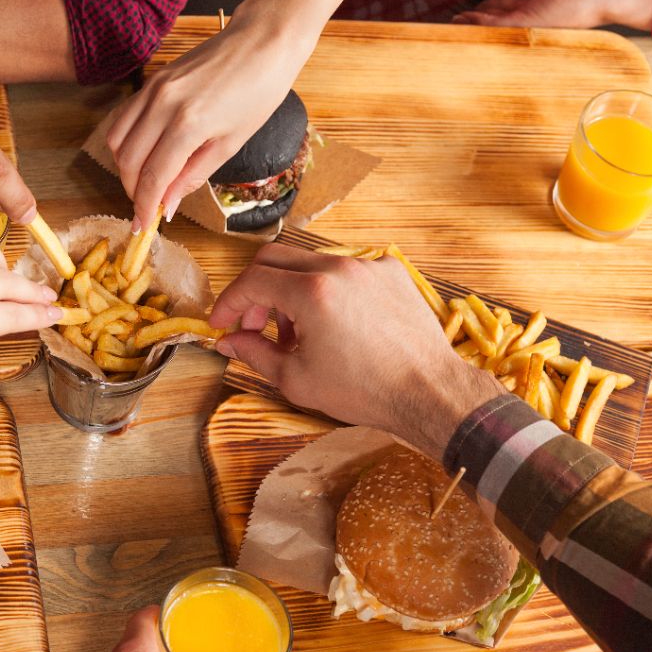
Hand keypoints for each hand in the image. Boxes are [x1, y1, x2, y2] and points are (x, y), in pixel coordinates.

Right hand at [105, 15, 313, 229]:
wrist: (263, 42)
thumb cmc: (259, 92)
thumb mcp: (232, 143)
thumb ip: (193, 175)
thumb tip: (168, 204)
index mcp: (188, 124)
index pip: (152, 177)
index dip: (144, 206)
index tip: (143, 225)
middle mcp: (162, 105)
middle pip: (127, 161)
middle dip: (134, 190)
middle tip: (148, 206)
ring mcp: (153, 88)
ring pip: (116, 139)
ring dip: (125, 167)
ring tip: (146, 181)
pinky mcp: (152, 79)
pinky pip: (123, 117)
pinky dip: (125, 140)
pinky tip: (143, 152)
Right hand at [210, 245, 501, 452]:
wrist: (429, 392)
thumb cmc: (365, 391)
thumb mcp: (296, 380)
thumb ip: (254, 354)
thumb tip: (230, 342)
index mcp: (312, 291)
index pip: (252, 280)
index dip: (229, 302)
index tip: (222, 323)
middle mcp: (339, 267)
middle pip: (276, 259)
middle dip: (256, 292)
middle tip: (254, 325)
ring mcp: (368, 265)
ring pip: (311, 263)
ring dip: (291, 292)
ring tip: (298, 335)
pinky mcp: (391, 271)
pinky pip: (346, 270)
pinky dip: (328, 291)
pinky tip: (335, 326)